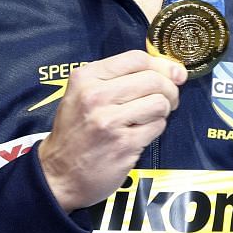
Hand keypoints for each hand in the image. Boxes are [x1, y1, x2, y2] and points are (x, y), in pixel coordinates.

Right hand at [36, 50, 185, 211]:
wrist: (59, 174)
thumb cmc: (75, 132)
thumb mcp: (82, 94)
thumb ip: (118, 79)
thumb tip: (171, 71)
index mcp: (85, 78)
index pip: (136, 58)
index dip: (161, 65)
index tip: (172, 74)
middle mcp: (96, 95)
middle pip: (153, 79)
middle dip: (169, 90)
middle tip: (167, 100)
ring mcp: (110, 121)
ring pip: (159, 103)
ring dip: (163, 111)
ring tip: (150, 118)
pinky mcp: (124, 144)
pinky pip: (157, 126)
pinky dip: (155, 129)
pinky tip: (140, 133)